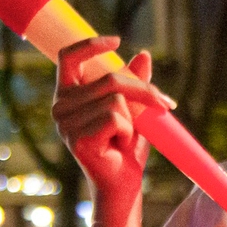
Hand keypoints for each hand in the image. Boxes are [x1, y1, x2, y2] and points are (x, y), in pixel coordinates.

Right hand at [52, 36, 175, 209]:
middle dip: (144, 90)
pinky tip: (118, 147)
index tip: (117, 41)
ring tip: (123, 138)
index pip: (69, 58)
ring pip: (117, 100)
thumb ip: (134, 83)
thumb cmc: (124, 148)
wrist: (122, 186)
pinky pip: (117, 118)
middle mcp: (60, 107)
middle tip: (166, 104)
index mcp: (67, 95)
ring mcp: (65, 124)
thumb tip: (143, 55)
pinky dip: (128, 132)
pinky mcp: (77, 139)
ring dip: (133, 119)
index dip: (91, 45)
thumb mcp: (133, 110)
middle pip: (109, 79)